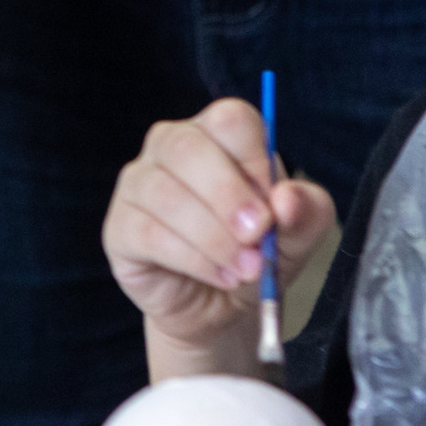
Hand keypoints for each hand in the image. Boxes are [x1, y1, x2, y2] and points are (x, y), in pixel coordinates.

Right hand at [104, 99, 336, 366]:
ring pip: (166, 194)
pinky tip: (219, 275)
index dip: (255, 162)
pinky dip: (193, 260)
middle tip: (257, 237)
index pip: (229, 119)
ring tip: (245, 269)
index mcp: (217, 135)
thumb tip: (285, 199)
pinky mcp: (119, 227)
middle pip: (188, 148)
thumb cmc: (256, 253)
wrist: (222, 306)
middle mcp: (169, 148)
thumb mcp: (298, 234)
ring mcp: (137, 185)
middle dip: (228, 197)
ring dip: (214, 238)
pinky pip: (148, 234)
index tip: (273, 206)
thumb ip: (306, 210)